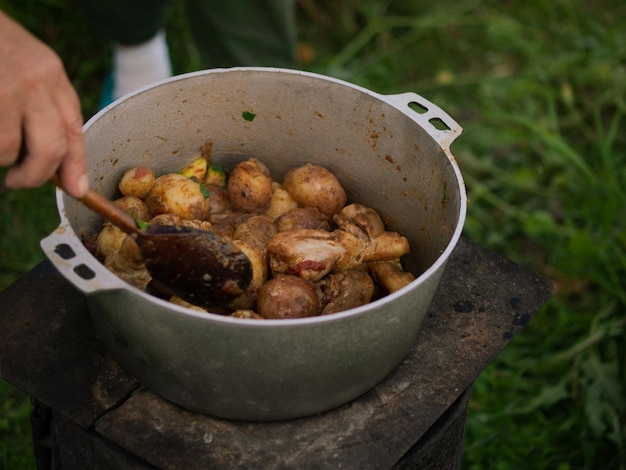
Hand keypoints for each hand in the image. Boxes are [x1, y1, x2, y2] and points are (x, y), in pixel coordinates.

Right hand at [0, 11, 87, 196]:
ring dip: (0, 157)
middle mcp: (35, 81)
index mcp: (51, 73)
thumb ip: (45, 103)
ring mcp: (6, 90)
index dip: (77, 164)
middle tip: (20, 181)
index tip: (77, 188)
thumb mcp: (29, 65)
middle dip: (36, 175)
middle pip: (51, 148)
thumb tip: (58, 157)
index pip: (74, 128)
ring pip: (8, 150)